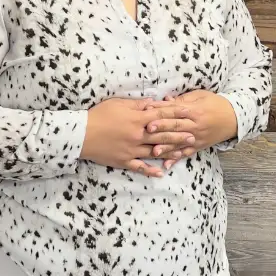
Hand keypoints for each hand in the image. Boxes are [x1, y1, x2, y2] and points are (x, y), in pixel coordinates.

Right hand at [81, 98, 196, 177]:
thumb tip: (153, 103)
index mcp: (137, 119)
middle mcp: (138, 135)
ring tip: (184, 151)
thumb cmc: (99, 115)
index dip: (176, 113)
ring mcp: (132, 150)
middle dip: (179, 134)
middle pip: (163, 134)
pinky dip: (151, 170)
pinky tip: (161, 172)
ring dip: (171, 151)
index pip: (161, 115)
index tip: (188, 112)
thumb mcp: (118, 104)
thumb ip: (137, 105)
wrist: (81, 134)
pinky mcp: (124, 161)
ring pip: (155, 151)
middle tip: (193, 134)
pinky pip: (140, 167)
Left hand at [145, 90, 237, 168]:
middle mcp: (195, 125)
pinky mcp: (198, 146)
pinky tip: (166, 165)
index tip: (148, 110)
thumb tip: (165, 100)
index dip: (161, 110)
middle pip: (176, 126)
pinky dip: (176, 159)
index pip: (175, 110)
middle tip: (148, 129)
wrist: (234, 117)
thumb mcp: (200, 96)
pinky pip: (186, 153)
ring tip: (154, 151)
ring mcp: (196, 138)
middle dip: (161, 128)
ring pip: (179, 143)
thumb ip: (182, 99)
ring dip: (166, 147)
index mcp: (194, 110)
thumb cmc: (215, 103)